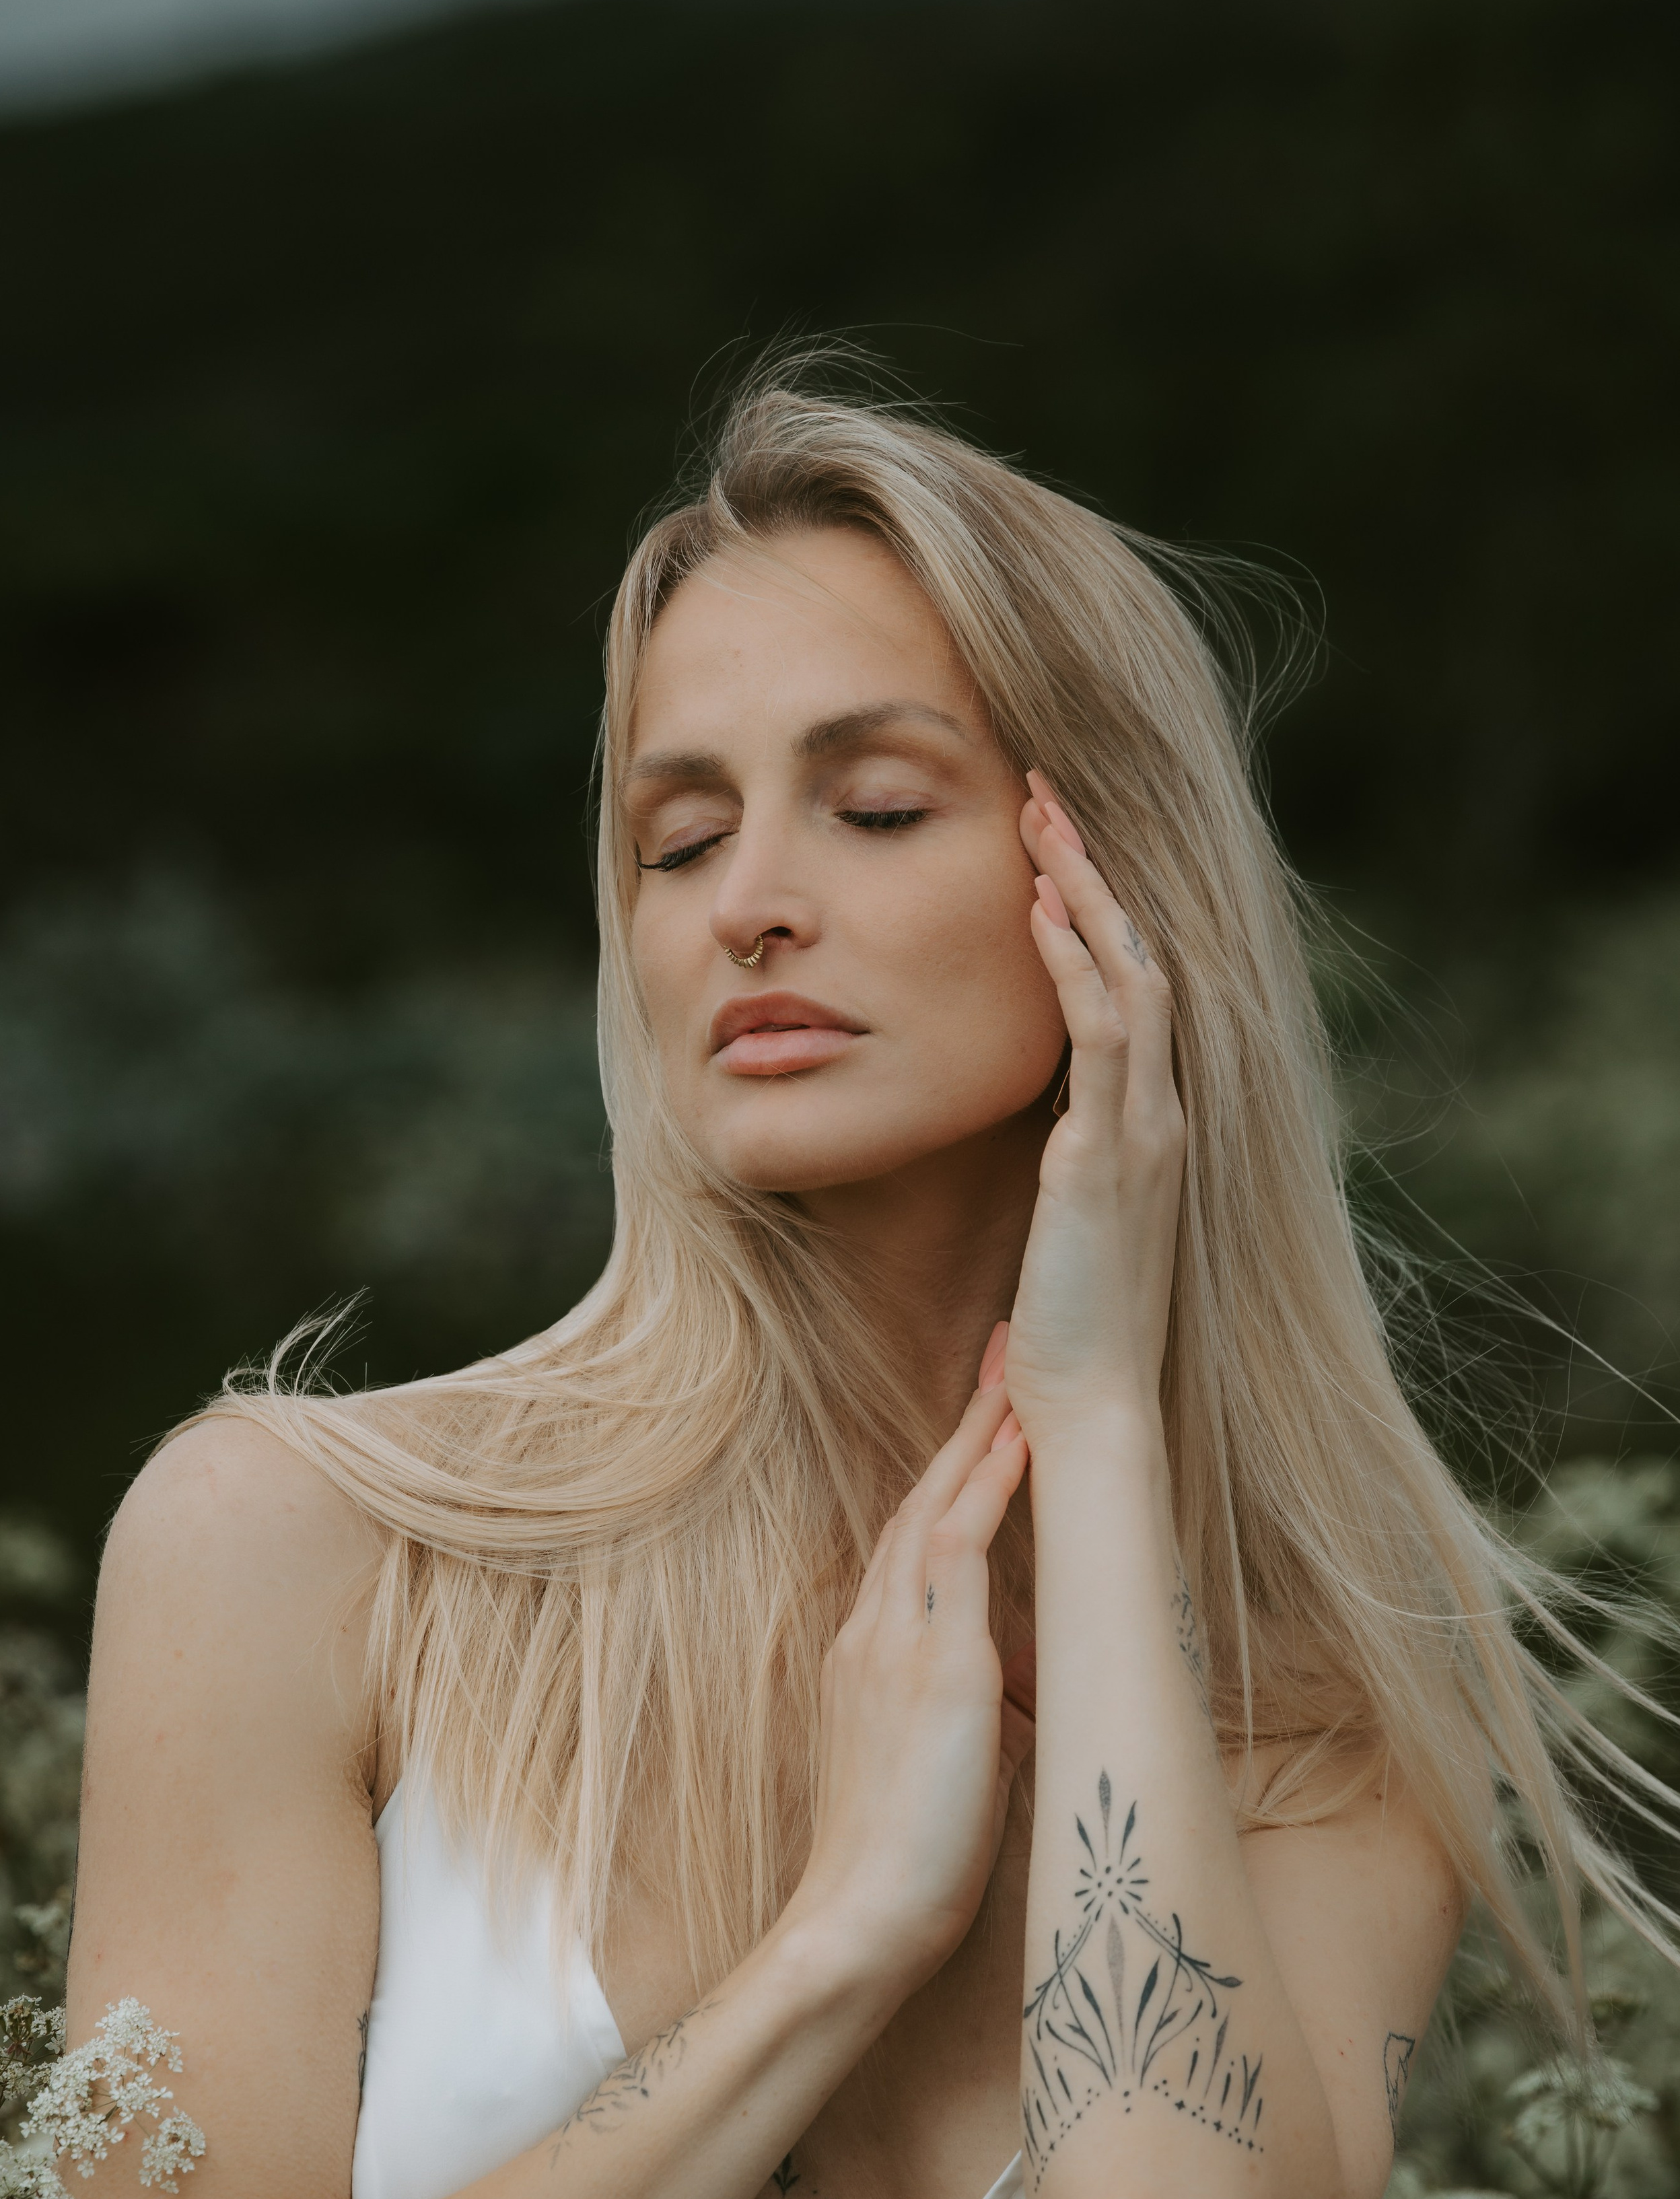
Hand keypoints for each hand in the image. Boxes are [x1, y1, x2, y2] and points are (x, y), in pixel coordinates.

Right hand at [792, 1352, 1033, 1990]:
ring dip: (980, 1436)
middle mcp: (872, 1634)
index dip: (952, 1473)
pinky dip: (988, 1492)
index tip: (987, 1416)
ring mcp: (895, 1646)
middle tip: (1002, 1352)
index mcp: (870, 1655)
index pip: (916, 1539)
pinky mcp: (932, 1671)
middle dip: (966, 1424)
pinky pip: (957, 1557)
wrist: (856, 1927)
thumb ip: (977, 1707)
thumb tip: (1024, 1681)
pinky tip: (1018, 1444)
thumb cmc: (903, 1866)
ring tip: (1018, 1372)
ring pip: (935, 1511)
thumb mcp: (944, 1764)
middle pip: (921, 1502)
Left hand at [1004, 770, 1186, 1444]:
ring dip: (1084, 889)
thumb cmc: (1072, 1326)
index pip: (1136, 990)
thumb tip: (1041, 1130)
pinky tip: (1036, 907)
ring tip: (1039, 815)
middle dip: (1094, 870)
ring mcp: (1145, 1130)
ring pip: (1130, 975)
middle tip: (1046, 793)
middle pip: (1142, 957)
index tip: (1051, 848)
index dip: (1099, 910)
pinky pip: (1102, 1035)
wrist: (1098, 1405)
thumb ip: (1068, 1160)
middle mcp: (1163, 1114)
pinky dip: (1072, 963)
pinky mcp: (1109, 1155)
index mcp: (1150, 1126)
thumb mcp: (1070, 1219)